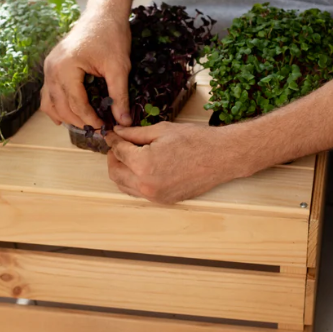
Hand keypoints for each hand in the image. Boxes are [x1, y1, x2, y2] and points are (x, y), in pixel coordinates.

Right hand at [42, 9, 132, 127]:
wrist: (103, 13)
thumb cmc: (111, 36)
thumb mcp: (119, 67)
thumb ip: (119, 96)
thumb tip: (124, 122)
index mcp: (66, 68)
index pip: (76, 104)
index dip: (91, 120)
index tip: (106, 128)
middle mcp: (51, 69)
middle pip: (61, 106)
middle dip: (79, 121)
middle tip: (98, 129)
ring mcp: (48, 67)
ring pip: (50, 102)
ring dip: (66, 116)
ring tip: (86, 124)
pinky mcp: (51, 66)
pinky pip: (48, 93)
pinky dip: (56, 106)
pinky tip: (68, 116)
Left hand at [104, 122, 250, 204]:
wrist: (221, 157)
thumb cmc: (196, 141)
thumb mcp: (162, 130)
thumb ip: (135, 134)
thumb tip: (118, 133)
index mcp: (143, 164)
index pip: (118, 152)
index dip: (113, 140)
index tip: (111, 134)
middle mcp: (146, 184)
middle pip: (115, 172)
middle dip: (113, 157)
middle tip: (118, 144)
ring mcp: (155, 195)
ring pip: (124, 185)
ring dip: (121, 171)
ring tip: (128, 156)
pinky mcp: (163, 200)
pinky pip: (138, 192)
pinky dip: (133, 181)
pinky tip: (140, 168)